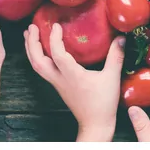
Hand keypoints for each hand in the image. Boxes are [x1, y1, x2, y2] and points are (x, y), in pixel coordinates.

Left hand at [24, 23, 124, 141]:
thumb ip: (116, 56)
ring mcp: (57, 83)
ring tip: (28, 33)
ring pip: (36, 66)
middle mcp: (60, 79)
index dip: (54, 40)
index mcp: (72, 76)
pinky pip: (41, 69)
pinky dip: (36, 57)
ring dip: (31, 49)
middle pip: (37, 62)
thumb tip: (121, 37)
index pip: (58, 55)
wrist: (95, 124)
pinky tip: (39, 49)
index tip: (55, 25)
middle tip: (31, 26)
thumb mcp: (112, 77)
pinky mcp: (57, 85)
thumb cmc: (103, 102)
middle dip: (32, 43)